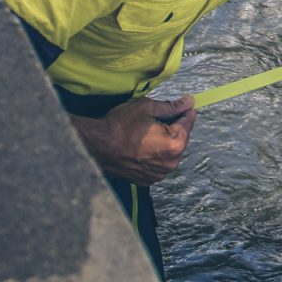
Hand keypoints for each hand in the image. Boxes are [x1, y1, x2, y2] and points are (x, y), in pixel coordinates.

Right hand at [70, 94, 195, 185]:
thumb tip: (188, 102)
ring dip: (165, 141)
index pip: (188, 122)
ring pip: (170, 151)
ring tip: (147, 131)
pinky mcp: (147, 180)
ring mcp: (159, 174)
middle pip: (181, 138)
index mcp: (175, 144)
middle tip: (159, 117)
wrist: (94, 147)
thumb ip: (171, 106)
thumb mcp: (147, 108)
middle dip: (174, 126)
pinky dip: (155, 153)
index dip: (185, 110)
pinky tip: (142, 144)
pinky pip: (159, 162)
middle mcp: (170, 163)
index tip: (185, 104)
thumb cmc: (118, 127)